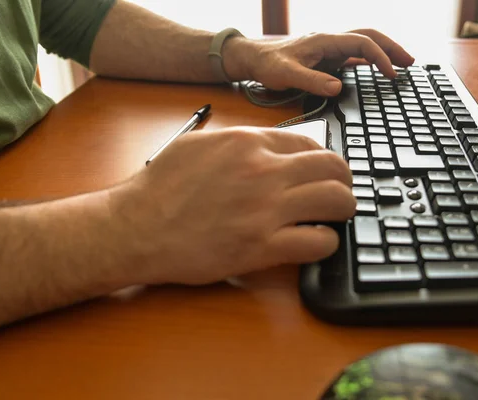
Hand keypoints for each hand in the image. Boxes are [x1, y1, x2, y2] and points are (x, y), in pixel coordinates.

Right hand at [110, 127, 355, 284]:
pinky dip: (325, 243)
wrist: (135, 228)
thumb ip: (240, 141)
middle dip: (342, 181)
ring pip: (337, 201)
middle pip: (333, 167)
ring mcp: (265, 209)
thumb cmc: (160, 188)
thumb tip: (272, 144)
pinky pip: (319, 242)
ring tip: (331, 218)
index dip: (322, 159)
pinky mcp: (261, 247)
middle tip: (337, 194)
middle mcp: (262, 171)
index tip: (321, 172)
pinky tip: (313, 242)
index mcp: (247, 143)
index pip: (310, 142)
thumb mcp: (198, 144)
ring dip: (341, 210)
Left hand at [223, 29, 414, 96]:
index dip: (379, 57)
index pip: (361, 43)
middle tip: (411, 63)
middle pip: (370, 36)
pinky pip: (355, 54)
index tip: (391, 75)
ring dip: (385, 52)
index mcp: (325, 40)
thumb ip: (311, 81)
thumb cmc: (268, 64)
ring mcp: (330, 48)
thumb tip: (337, 88)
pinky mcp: (328, 57)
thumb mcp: (286, 75)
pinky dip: (371, 60)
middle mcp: (331, 41)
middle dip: (392, 48)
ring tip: (403, 65)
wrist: (254, 59)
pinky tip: (378, 71)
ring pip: (364, 43)